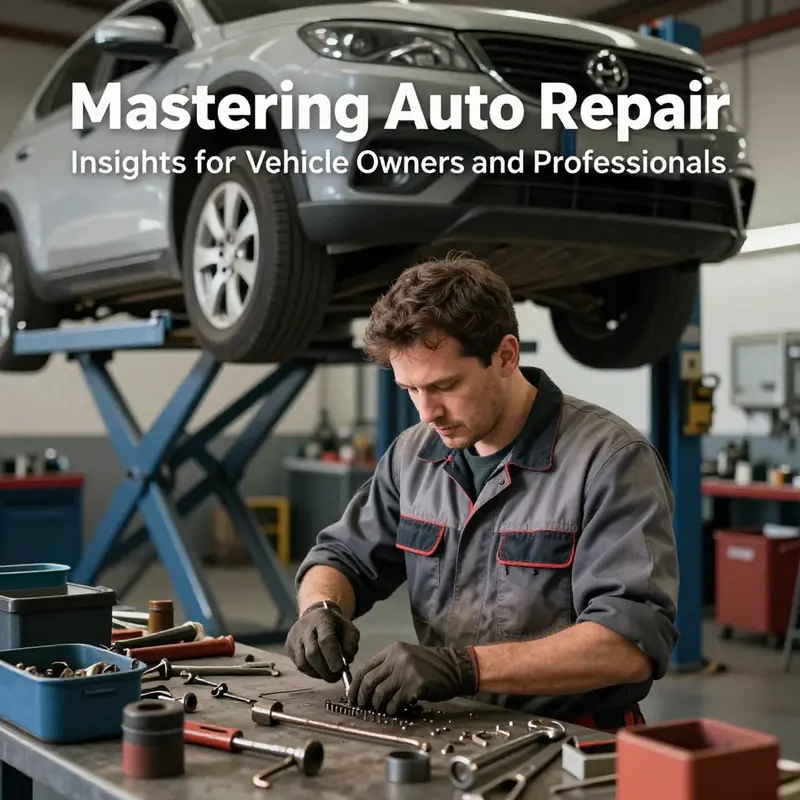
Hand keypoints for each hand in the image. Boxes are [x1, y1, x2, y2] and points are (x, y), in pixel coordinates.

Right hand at [285, 601, 359, 681]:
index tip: (340, 669)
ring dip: (318, 673)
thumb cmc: (334, 626)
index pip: (325, 640)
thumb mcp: (349, 629)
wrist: (314, 617)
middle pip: (312, 654)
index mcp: (322, 619)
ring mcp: (294, 638)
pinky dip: (311, 672)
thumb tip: (347, 661)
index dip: (332, 657)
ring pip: (303, 663)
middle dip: (325, 670)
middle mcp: (304, 628)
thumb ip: (351, 644)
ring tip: (328, 674)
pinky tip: (319, 670)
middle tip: (336, 677)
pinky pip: (299, 666)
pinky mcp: (288, 647)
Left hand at [348, 642, 477, 716]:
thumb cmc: (428, 666)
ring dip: (379, 706)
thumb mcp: (405, 658)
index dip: (355, 686)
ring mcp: (405, 672)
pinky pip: (394, 704)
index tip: (352, 698)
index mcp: (391, 650)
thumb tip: (365, 688)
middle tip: (363, 707)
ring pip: (380, 695)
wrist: (454, 668)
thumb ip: (387, 667)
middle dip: (363, 698)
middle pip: (369, 682)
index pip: (365, 668)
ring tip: (384, 708)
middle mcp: (396, 658)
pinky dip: (392, 710)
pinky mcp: (414, 686)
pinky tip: (397, 710)